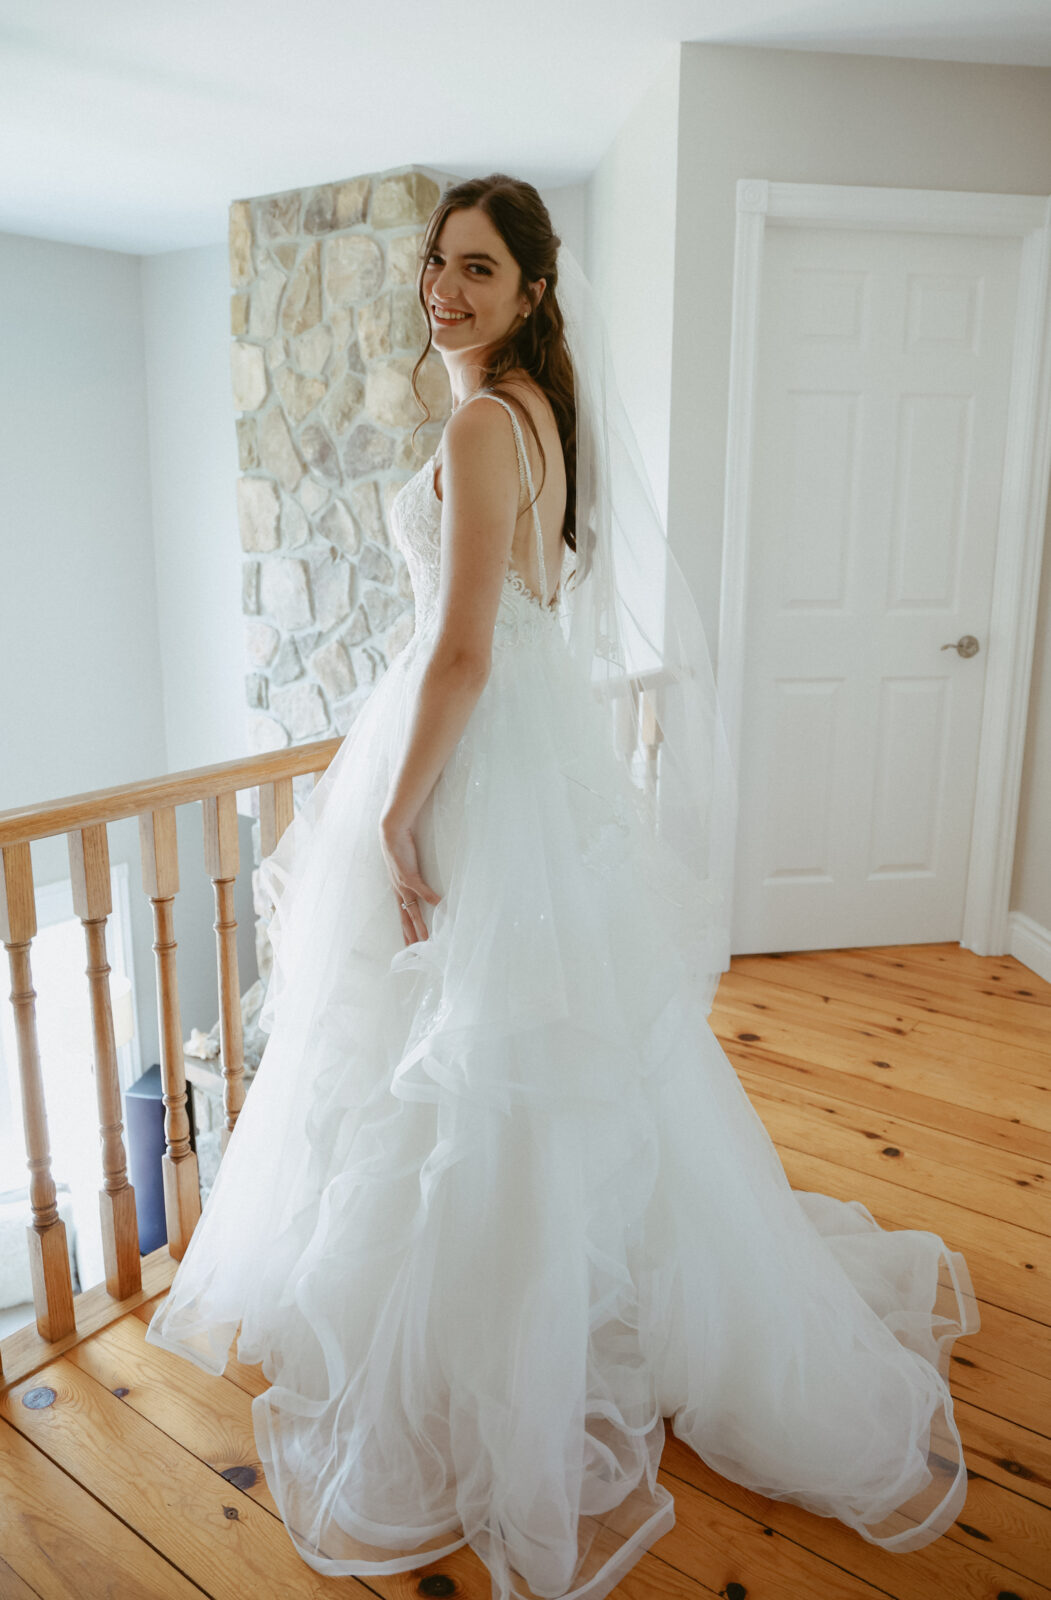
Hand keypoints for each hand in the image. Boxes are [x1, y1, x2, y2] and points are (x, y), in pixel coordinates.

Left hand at [379, 815, 441, 944]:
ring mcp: (403, 884)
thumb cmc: (398, 847)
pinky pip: (421, 889)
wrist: (391, 833)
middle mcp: (399, 890)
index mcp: (397, 889)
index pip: (402, 915)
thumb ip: (413, 878)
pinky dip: (430, 898)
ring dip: (419, 925)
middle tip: (414, 953)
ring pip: (412, 910)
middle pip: (405, 918)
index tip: (408, 945)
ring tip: (425, 940)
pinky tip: (439, 906)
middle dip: (410, 936)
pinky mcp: (408, 875)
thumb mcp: (405, 866)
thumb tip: (419, 883)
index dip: (405, 930)